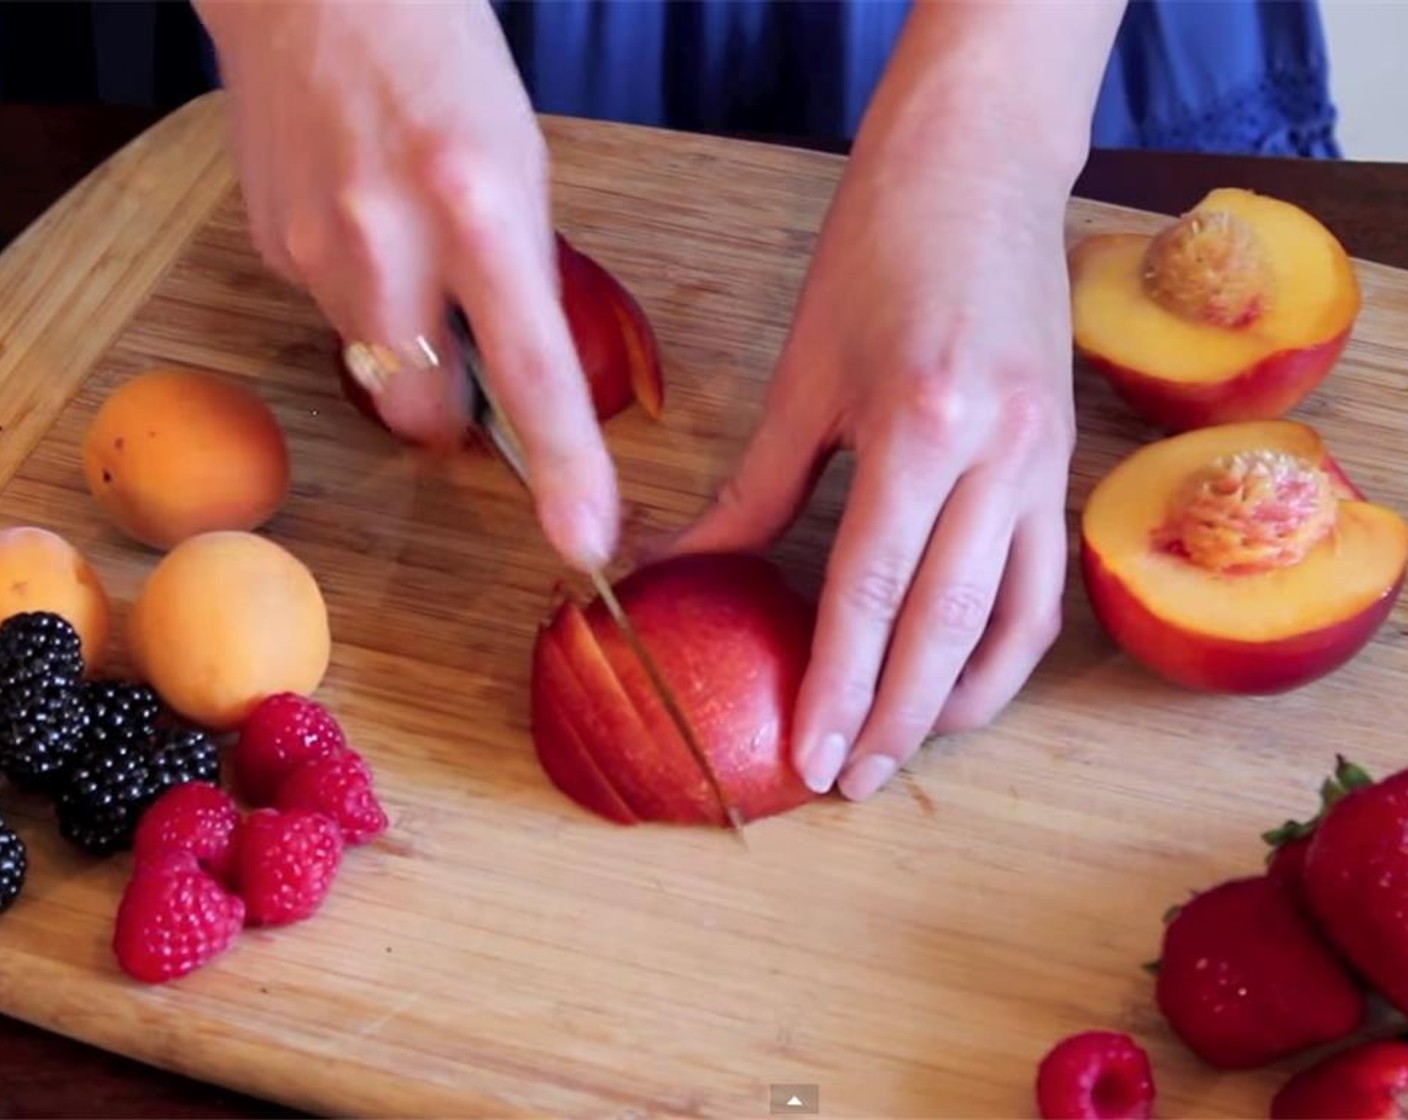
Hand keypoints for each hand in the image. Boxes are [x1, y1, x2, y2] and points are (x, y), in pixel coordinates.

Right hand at [195, 0, 618, 569]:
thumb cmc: (444, 62)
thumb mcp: (520, 164)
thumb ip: (519, 275)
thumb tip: (514, 370)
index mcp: (478, 208)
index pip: (531, 371)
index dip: (565, 466)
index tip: (584, 540)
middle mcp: (387, 242)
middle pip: (423, 413)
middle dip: (448, 407)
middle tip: (463, 340)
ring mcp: (315, 251)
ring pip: (374, 367)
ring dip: (401, 337)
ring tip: (404, 239)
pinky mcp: (271, 249)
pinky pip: (329, 315)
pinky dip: (357, 291)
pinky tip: (360, 215)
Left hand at [668, 115, 1076, 800]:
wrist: (981, 169)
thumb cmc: (878, 253)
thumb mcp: (805, 373)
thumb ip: (757, 488)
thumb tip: (687, 568)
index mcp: (919, 426)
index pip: (870, 590)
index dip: (837, 684)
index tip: (810, 757)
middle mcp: (998, 455)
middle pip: (946, 625)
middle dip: (896, 717)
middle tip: (855, 783)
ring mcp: (1045, 461)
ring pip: (1015, 619)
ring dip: (963, 700)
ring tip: (910, 748)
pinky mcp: (1064, 461)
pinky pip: (1045, 581)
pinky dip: (1009, 646)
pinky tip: (966, 680)